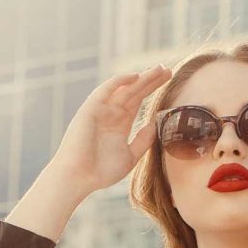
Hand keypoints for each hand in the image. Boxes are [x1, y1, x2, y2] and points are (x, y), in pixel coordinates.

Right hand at [50, 64, 171, 195]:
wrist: (79, 178)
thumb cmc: (101, 172)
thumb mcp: (130, 156)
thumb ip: (143, 141)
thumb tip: (155, 124)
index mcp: (120, 124)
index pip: (138, 101)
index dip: (152, 90)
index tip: (168, 81)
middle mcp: (111, 113)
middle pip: (134, 92)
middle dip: (150, 80)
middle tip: (168, 70)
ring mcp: (101, 110)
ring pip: (124, 89)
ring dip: (141, 78)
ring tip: (159, 69)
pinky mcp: (91, 109)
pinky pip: (106, 90)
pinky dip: (120, 82)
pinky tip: (136, 77)